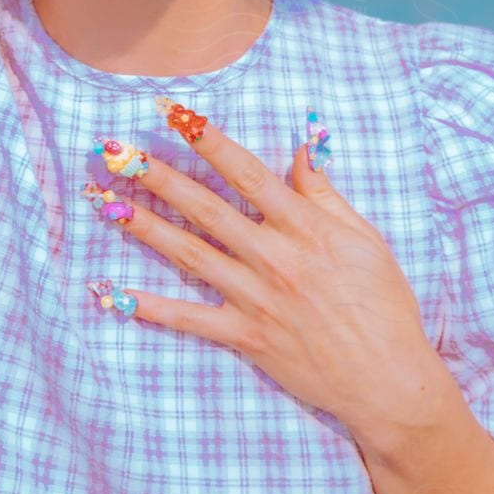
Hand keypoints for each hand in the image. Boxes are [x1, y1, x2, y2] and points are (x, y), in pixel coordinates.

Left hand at [114, 117, 436, 434]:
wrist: (388, 380)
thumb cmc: (385, 305)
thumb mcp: (365, 238)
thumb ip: (324, 193)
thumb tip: (300, 146)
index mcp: (306, 228)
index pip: (247, 173)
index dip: (208, 140)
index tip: (174, 113)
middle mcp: (275, 258)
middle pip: (206, 208)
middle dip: (158, 176)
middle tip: (116, 152)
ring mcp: (257, 299)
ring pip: (191, 254)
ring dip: (145, 227)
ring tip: (105, 202)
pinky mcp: (247, 337)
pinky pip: (191, 320)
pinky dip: (152, 308)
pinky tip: (115, 294)